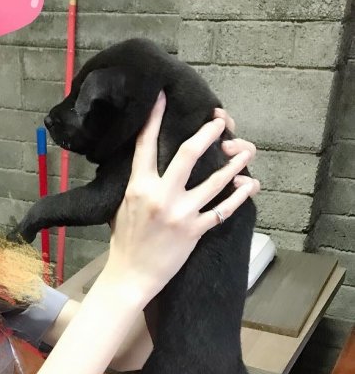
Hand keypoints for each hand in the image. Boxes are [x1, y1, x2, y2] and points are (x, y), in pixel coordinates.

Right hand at [105, 91, 259, 300]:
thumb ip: (135, 184)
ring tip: (247, 151)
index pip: (146, 145)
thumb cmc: (124, 242)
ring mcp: (180, 214)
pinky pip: (223, 209)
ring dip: (235, 163)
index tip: (164, 96)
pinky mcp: (194, 231)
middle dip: (208, 133)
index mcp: (138, 187)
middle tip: (220, 121)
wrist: (131, 276)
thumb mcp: (122, 207)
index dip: (155, 118)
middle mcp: (161, 196)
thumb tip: (142, 164)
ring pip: (215, 181)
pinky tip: (251, 185)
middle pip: (188, 154)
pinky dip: (240, 196)